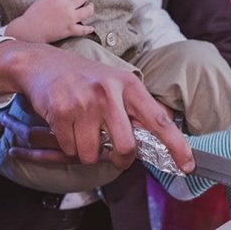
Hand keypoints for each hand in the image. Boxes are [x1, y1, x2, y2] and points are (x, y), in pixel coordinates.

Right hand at [0, 42, 194, 172]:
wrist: (42, 64)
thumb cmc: (84, 79)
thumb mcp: (115, 84)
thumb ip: (135, 110)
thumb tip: (156, 142)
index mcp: (129, 85)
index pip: (159, 120)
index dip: (177, 146)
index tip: (188, 166)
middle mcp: (109, 92)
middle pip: (126, 148)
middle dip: (120, 160)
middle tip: (114, 155)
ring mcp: (84, 102)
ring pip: (93, 154)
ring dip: (87, 151)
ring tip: (82, 130)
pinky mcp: (61, 111)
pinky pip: (70, 149)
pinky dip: (68, 145)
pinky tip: (66, 125)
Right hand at [4, 0, 93, 42]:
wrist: (29, 31)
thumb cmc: (31, 17)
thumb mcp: (42, 1)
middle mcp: (65, 7)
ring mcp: (69, 19)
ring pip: (87, 11)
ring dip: (90, 8)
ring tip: (90, 7)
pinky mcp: (70, 30)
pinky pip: (83, 29)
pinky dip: (88, 29)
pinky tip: (90, 28)